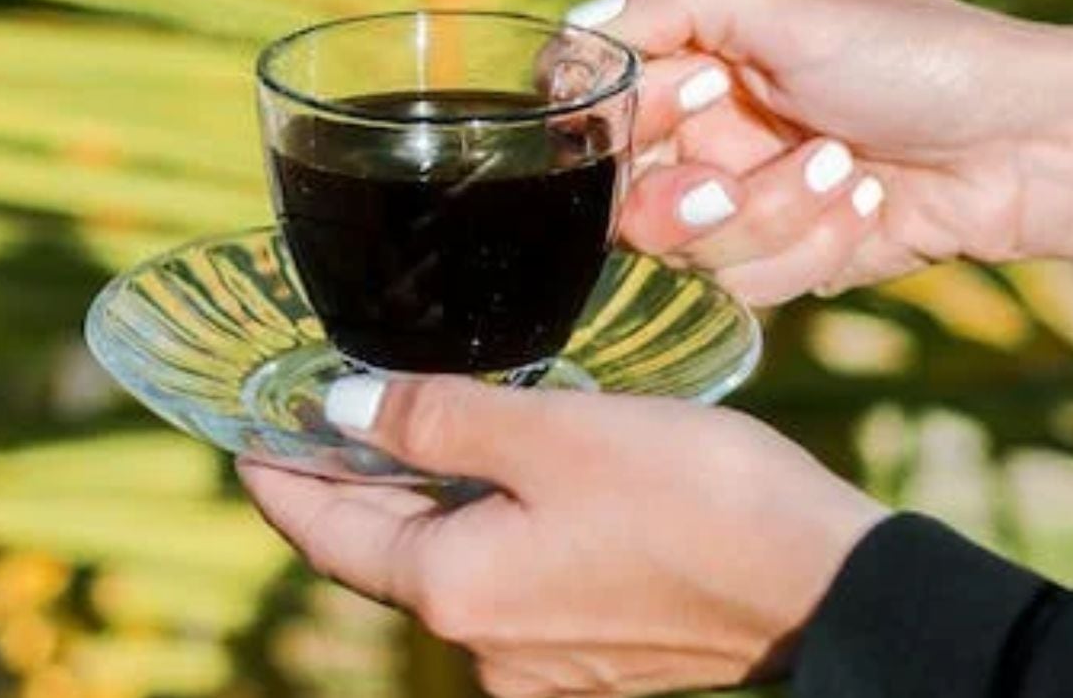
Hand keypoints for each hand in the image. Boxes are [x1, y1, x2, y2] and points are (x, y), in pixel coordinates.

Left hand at [238, 376, 885, 696]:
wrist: (825, 582)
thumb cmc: (696, 498)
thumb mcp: (554, 435)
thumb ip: (436, 422)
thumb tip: (343, 410)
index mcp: (457, 592)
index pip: (328, 535)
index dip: (280, 481)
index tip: (248, 440)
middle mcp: (485, 646)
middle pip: (385, 554)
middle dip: (353, 486)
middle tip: (327, 416)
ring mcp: (538, 661)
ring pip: (450, 566)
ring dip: (426, 504)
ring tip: (413, 430)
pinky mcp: (588, 654)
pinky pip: (507, 582)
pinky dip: (486, 528)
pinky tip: (506, 479)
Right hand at [565, 0, 1072, 302]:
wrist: (1020, 144)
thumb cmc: (910, 52)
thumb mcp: (783, 0)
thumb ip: (668, 2)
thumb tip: (570, 39)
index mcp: (689, 51)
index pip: (586, 100)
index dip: (618, 121)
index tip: (695, 98)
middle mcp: (697, 126)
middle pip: (617, 197)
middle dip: (689, 196)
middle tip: (735, 177)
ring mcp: (731, 198)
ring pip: (682, 251)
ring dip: (773, 215)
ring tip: (845, 170)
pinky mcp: (770, 256)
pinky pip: (742, 285)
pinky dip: (810, 247)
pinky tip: (866, 205)